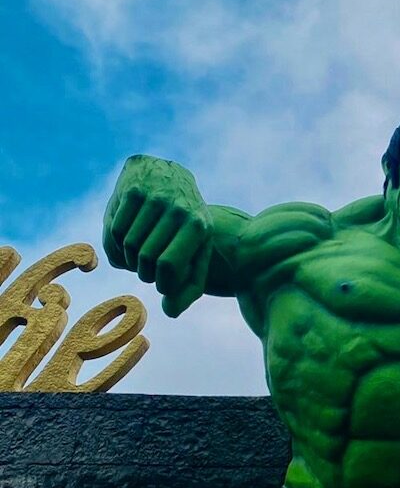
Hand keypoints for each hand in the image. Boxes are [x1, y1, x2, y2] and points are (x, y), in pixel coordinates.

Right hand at [103, 155, 212, 316]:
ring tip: (139, 256)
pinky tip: (126, 243)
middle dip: (144, 272)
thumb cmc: (187, 225)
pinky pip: (114, 231)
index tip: (163, 283)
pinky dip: (116, 246)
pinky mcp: (131, 190)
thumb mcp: (197, 253)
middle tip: (148, 270)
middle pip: (146, 258)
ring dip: (129, 260)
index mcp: (198, 227)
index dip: (161, 283)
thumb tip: (170, 312)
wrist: (171, 175)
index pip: (168, 267)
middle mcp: (177, 209)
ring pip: (128, 246)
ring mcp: (154, 197)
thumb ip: (189, 287)